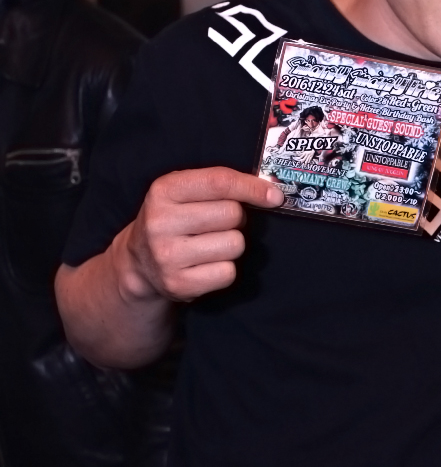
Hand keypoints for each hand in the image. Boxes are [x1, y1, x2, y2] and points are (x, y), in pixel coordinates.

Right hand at [120, 168, 283, 303]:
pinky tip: (206, 264)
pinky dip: (225, 269)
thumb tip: (272, 193)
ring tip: (210, 244)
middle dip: (235, 219)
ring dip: (232, 245)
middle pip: (232, 214)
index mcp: (163, 190)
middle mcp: (161, 222)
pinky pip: (228, 272)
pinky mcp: (178, 284)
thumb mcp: (183, 192)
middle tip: (217, 224)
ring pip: (235, 244)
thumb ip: (220, 184)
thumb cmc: (174, 220)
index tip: (275, 196)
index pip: (219, 182)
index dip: (252, 187)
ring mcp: (167, 255)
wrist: (139, 263)